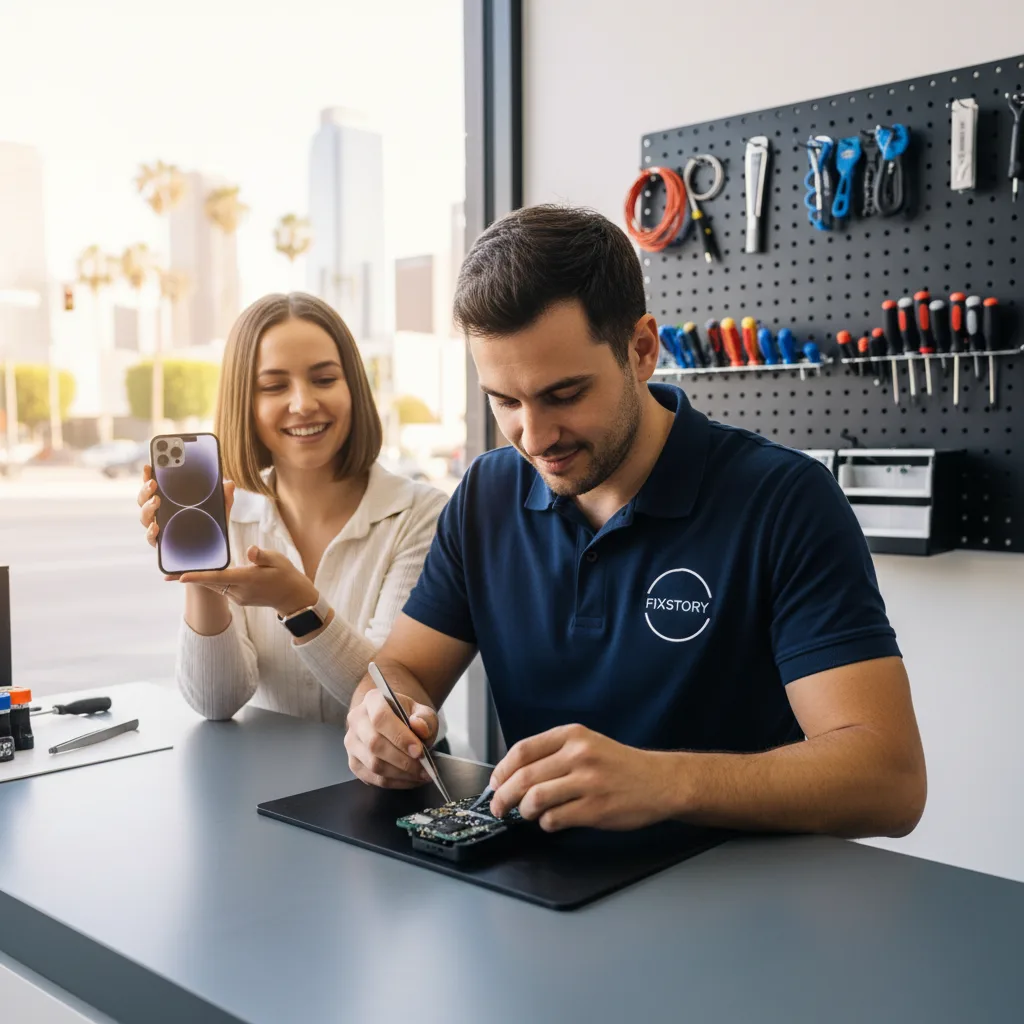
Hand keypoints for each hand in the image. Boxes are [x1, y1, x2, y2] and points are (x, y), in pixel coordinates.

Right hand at [138, 465, 235, 556]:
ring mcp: (159, 527)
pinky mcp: (161, 544)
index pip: (154, 485)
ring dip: (147, 507)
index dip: (149, 475)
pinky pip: (151, 538)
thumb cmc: (211, 524)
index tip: (149, 465)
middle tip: (153, 483)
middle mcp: (159, 512)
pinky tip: (156, 526)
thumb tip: (230, 483)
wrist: (212, 550)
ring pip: (145, 516)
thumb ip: (224, 496)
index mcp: (169, 500)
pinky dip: (151, 532)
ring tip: (156, 500)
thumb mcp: (219, 508)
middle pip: (144, 499)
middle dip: (145, 489)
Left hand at [178, 546, 317, 616]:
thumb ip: (262, 556)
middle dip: (189, 579)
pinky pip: (221, 589)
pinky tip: (203, 574)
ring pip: (214, 587)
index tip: (180, 577)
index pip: (218, 578)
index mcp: (248, 579)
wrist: (293, 597)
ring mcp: (238, 597)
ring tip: (179, 572)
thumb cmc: (285, 574)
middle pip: (210, 584)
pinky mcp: (239, 599)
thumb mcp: (278, 560)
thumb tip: (250, 550)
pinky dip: (211, 581)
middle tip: (167, 575)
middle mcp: (240, 591)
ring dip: (199, 579)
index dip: (198, 576)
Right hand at [345, 687, 437, 788]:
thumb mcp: (422, 711)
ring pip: (373, 765)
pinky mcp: (354, 762)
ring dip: (401, 774)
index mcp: (372, 700)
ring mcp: (352, 742)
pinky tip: (410, 780)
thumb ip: (425, 718)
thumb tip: (420, 727)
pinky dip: (394, 783)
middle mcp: (356, 719)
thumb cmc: (408, 717)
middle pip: (375, 744)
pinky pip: (373, 778)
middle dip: (403, 760)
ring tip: (421, 775)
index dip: (400, 737)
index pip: (381, 718)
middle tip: (424, 768)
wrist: (395, 723)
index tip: (419, 751)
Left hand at [488, 724, 675, 831]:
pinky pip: (555, 819)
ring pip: (535, 799)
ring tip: (527, 814)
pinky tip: (551, 821)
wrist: (660, 781)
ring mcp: (587, 782)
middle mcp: (578, 755)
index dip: (502, 770)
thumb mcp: (588, 744)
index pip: (523, 750)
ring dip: (524, 811)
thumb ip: (555, 754)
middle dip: (503, 796)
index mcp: (572, 736)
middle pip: (524, 777)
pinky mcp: (595, 808)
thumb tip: (515, 775)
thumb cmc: (620, 765)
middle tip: (498, 806)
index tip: (496, 782)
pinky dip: (546, 823)